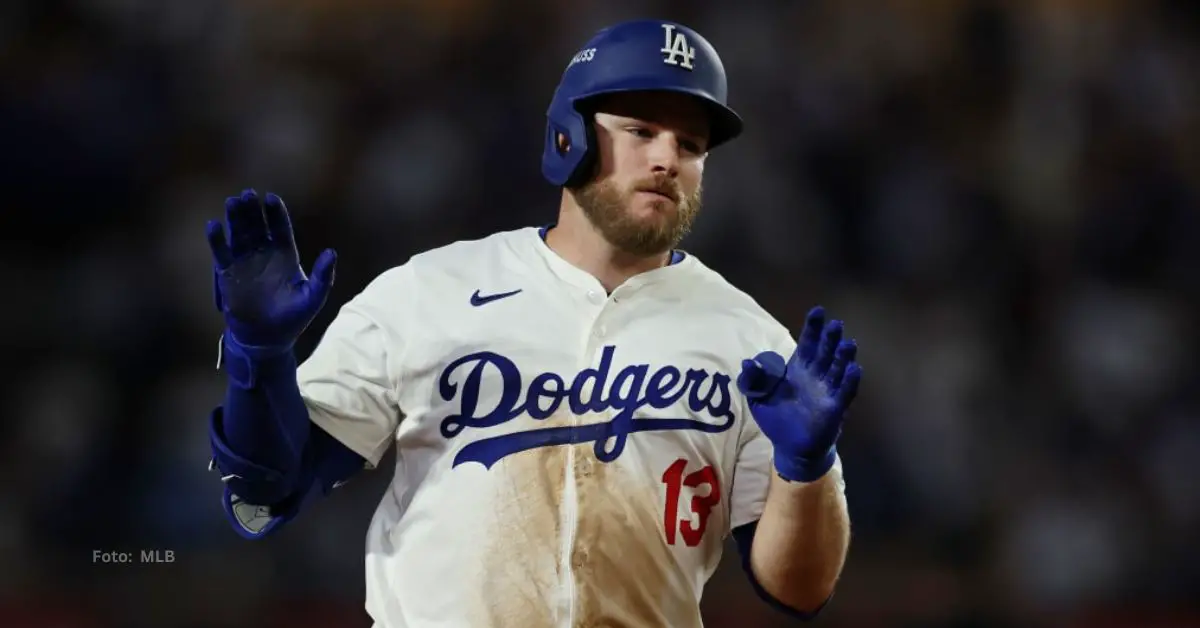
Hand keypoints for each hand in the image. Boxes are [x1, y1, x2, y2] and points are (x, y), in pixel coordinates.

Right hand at [206, 189, 336, 352]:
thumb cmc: (293, 318)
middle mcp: (264, 254)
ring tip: (233, 202)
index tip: (271, 199)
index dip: (276, 214)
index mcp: (285, 256)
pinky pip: (221, 253)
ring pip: (239, 234)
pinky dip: (217, 240)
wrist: (267, 338)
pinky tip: (214, 226)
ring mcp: (245, 262)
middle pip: (257, 225)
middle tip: (248, 194)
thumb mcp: (313, 298)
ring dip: (235, 218)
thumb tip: (331, 252)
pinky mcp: (227, 274)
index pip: (281, 229)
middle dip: (253, 210)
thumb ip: (324, 276)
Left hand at [736, 306, 861, 482]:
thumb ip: (753, 381)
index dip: (812, 328)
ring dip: (844, 357)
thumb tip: (747, 362)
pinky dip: (849, 382)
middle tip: (836, 324)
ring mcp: (827, 391)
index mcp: (798, 369)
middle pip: (825, 352)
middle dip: (830, 338)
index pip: (807, 343)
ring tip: (848, 344)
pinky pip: (844, 393)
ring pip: (838, 369)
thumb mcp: (758, 399)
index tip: (818, 310)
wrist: (790, 448)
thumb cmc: (776, 420)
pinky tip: (854, 370)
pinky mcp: (835, 408)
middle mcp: (815, 376)